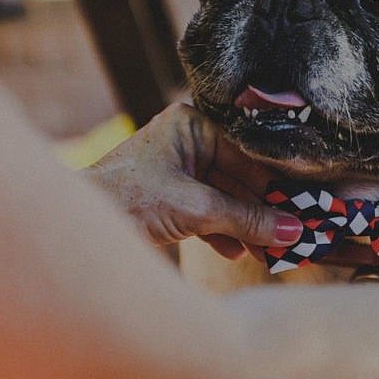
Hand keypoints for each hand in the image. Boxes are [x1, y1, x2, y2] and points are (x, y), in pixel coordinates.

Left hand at [84, 103, 302, 258]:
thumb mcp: (196, 210)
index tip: (303, 207)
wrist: (75, 230)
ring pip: (224, 198)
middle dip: (262, 210)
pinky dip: (222, 232)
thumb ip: (246, 220)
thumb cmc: (127, 201)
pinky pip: (206, 212)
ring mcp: (177, 170)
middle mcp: (186, 142)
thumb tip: (292, 231)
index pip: (247, 153)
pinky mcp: (169, 198)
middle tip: (294, 235)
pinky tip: (240, 253)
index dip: (276, 183)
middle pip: (238, 177)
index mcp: (191, 125)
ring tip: (271, 253)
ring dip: (245, 226)